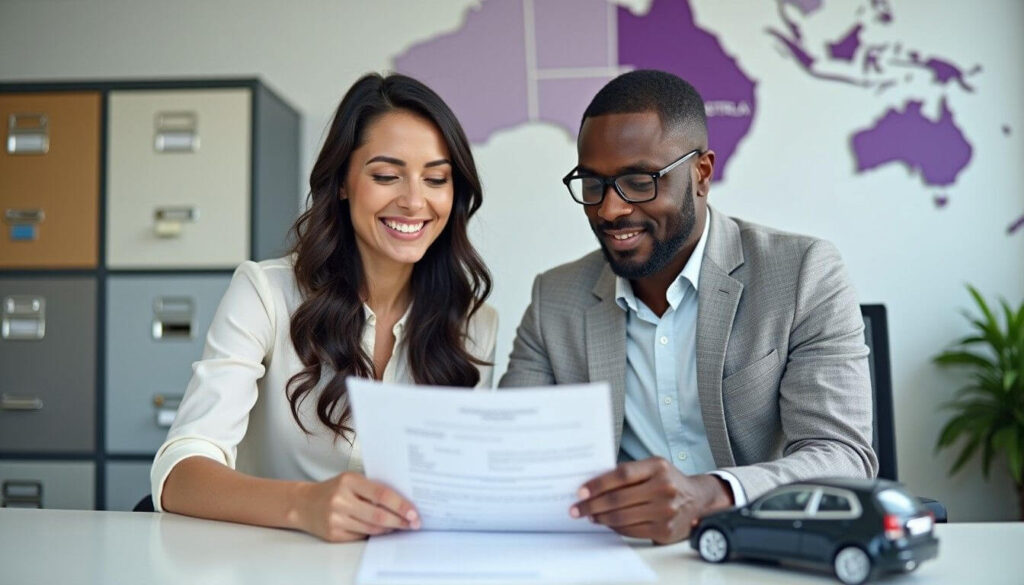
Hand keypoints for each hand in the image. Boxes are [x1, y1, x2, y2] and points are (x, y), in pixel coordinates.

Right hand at [293, 471, 419, 541]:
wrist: (304, 504)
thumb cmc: (334, 489)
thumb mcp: (351, 481)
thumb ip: (372, 489)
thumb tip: (402, 502)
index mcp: (348, 481)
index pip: (381, 494)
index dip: (400, 504)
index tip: (414, 512)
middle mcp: (340, 500)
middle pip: (378, 514)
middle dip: (400, 521)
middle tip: (414, 523)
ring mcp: (335, 518)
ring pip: (371, 528)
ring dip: (390, 528)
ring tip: (402, 526)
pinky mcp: (333, 534)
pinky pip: (361, 535)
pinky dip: (375, 533)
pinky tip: (383, 530)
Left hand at [569, 458, 732, 543]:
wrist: (697, 498)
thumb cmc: (668, 480)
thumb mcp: (652, 466)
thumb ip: (628, 472)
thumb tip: (593, 484)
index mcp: (658, 467)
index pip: (621, 475)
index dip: (598, 484)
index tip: (581, 491)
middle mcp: (664, 488)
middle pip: (619, 499)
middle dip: (592, 505)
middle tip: (577, 509)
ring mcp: (666, 511)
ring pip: (623, 518)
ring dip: (601, 518)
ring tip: (590, 516)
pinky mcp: (665, 530)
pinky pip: (631, 530)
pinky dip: (615, 527)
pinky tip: (607, 523)